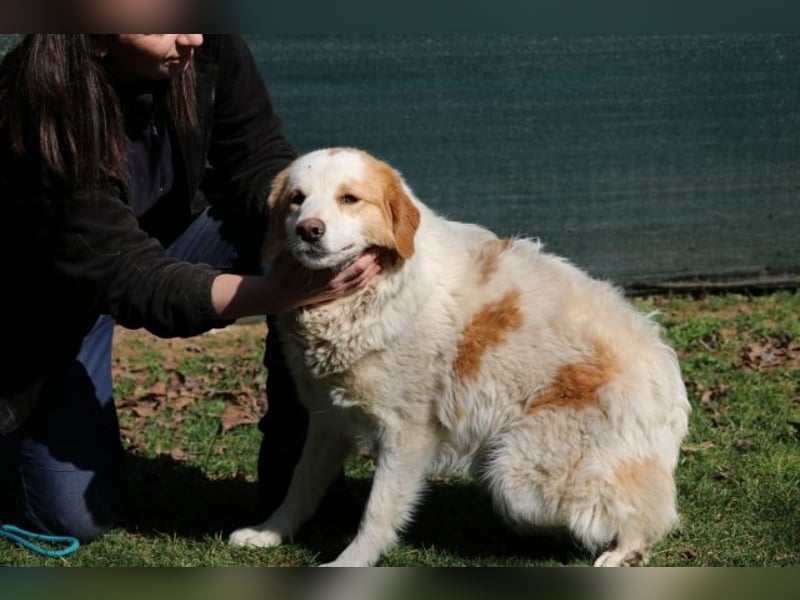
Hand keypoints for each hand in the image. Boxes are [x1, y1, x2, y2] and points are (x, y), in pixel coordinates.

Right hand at [211, 247, 389, 319]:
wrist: (278, 295)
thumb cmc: (284, 269)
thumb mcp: (294, 250)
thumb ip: (307, 239)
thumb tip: (315, 223)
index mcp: (327, 271)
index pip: (354, 258)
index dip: (368, 247)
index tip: (377, 233)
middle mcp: (335, 282)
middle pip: (364, 268)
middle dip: (377, 255)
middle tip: (388, 240)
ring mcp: (337, 290)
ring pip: (364, 278)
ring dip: (377, 266)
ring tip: (387, 252)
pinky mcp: (336, 295)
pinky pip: (358, 286)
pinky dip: (370, 277)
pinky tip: (376, 268)